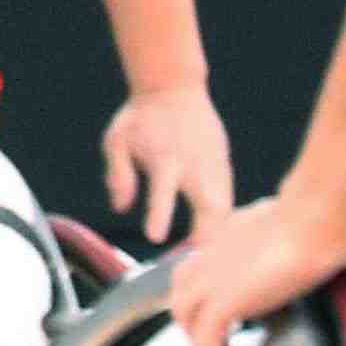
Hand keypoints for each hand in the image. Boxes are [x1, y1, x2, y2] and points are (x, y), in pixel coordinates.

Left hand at [102, 84, 232, 244]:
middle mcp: (192, 161)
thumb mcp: (117, 140)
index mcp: (164, 157)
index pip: (162, 191)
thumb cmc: (141, 117)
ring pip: (225, 201)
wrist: (173, 87)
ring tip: (212, 253)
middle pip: (208, 202)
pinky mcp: (223, 160)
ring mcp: (212, 160)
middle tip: (199, 258)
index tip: (156, 237)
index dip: (159, 214)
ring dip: (219, 227)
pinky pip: (229, 192)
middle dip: (206, 232)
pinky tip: (221, 232)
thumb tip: (120, 207)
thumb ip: (118, 174)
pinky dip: (225, 213)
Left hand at [169, 195, 345, 345]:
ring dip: (204, 343)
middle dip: (197, 320)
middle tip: (225, 341)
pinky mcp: (223, 302)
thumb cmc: (317, 215)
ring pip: (184, 316)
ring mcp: (212, 277)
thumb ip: (293, 232)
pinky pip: (207, 342)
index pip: (201, 264)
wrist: (314, 220)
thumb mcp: (296, 220)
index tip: (233, 311)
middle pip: (182, 290)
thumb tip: (319, 240)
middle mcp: (212, 253)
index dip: (209, 291)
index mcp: (228, 233)